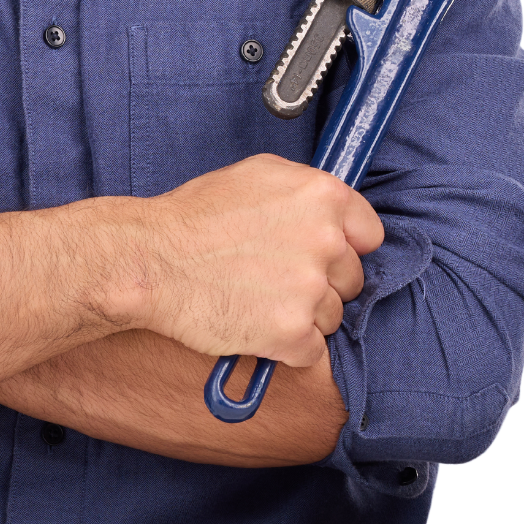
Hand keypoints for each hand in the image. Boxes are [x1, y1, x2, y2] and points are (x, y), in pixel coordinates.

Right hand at [108, 154, 382, 368]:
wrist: (154, 261)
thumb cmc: (195, 216)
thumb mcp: (255, 174)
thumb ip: (304, 190)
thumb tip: (332, 212)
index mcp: (322, 196)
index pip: (369, 233)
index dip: (344, 245)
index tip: (322, 252)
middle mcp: (325, 241)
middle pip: (351, 277)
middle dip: (320, 280)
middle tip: (274, 274)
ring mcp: (311, 290)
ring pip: (332, 315)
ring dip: (301, 313)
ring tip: (256, 296)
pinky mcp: (295, 335)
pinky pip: (311, 349)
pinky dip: (286, 344)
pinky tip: (254, 320)